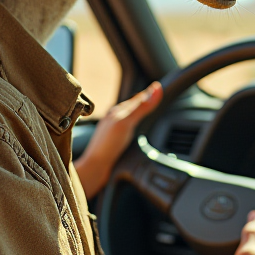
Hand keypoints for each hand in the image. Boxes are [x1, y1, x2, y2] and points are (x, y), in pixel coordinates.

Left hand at [73, 82, 161, 198]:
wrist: (95, 167)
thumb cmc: (107, 145)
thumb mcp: (126, 123)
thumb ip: (141, 108)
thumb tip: (155, 90)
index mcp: (118, 111)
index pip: (138, 98)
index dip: (149, 93)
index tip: (159, 86)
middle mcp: (115, 119)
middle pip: (134, 106)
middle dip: (144, 101)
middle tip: (155, 95)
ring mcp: (114, 130)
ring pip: (130, 117)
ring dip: (139, 113)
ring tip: (147, 110)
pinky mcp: (115, 142)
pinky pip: (128, 128)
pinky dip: (135, 125)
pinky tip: (136, 130)